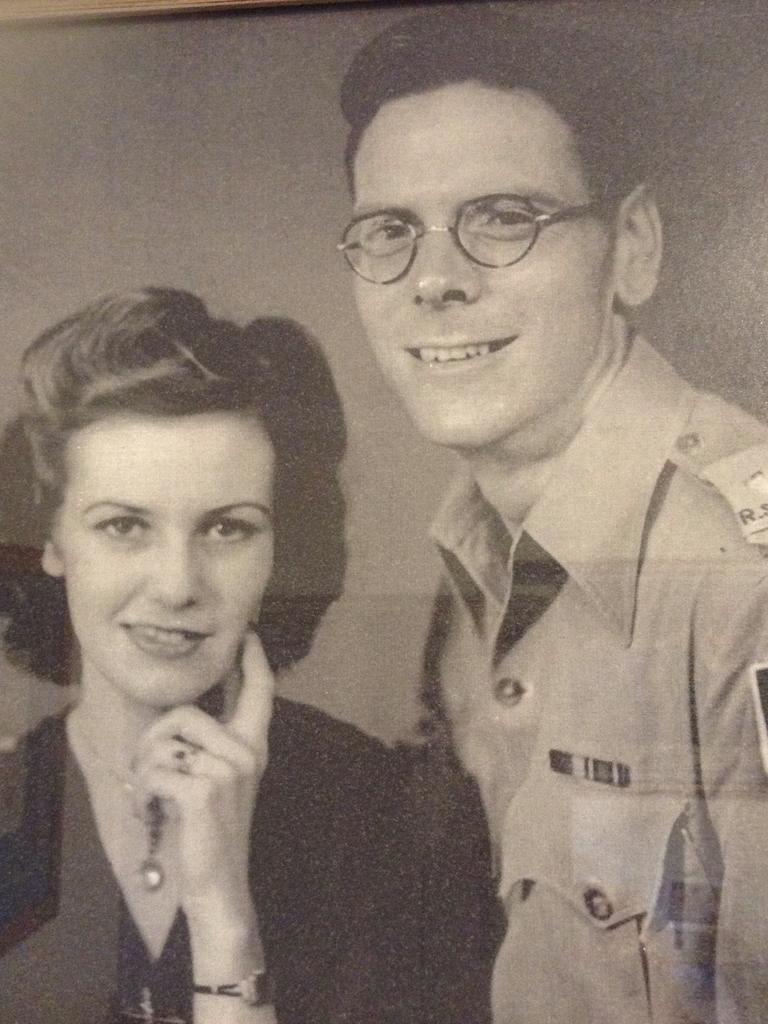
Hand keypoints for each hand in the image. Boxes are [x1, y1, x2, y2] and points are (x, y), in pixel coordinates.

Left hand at [134, 633, 273, 935]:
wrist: (217, 882)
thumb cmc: (209, 829)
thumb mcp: (220, 779)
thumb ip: (214, 743)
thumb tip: (190, 710)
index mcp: (253, 745)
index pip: (260, 691)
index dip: (254, 659)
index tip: (250, 633)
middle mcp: (246, 752)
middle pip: (185, 712)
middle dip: (154, 738)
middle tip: (150, 769)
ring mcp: (228, 770)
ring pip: (164, 742)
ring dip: (145, 771)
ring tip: (153, 796)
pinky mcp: (204, 790)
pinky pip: (155, 771)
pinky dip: (142, 793)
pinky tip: (150, 811)